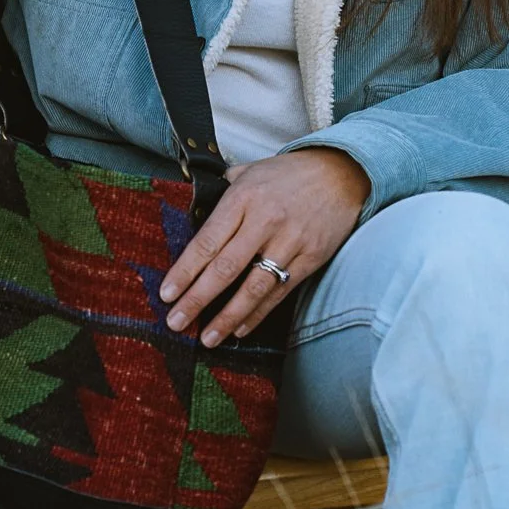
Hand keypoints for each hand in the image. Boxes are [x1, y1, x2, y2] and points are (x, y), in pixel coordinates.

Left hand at [159, 148, 369, 347]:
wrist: (341, 173)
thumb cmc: (289, 173)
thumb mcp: (251, 171)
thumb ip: (223, 190)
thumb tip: (194, 205)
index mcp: (243, 198)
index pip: (207, 241)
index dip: (185, 271)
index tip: (166, 293)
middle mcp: (265, 221)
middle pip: (225, 268)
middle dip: (197, 299)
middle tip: (175, 322)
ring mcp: (290, 242)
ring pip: (253, 287)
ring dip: (227, 317)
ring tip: (207, 338)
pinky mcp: (310, 258)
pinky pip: (280, 292)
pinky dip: (259, 314)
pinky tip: (240, 328)